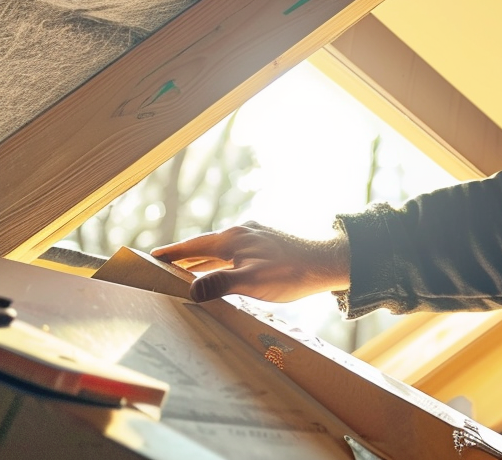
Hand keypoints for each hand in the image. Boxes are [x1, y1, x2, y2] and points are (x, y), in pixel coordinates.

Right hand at [151, 222, 350, 303]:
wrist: (330, 263)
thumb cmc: (292, 272)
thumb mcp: (252, 282)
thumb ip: (220, 285)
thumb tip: (190, 291)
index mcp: (233, 238)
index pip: (192, 245)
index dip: (171, 253)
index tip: (149, 258)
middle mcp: (242, 232)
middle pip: (204, 246)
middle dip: (182, 258)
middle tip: (160, 269)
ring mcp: (256, 237)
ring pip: (221, 250)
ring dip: (202, 261)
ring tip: (184, 273)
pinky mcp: (269, 245)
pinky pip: (235, 254)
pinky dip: (221, 263)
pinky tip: (223, 272)